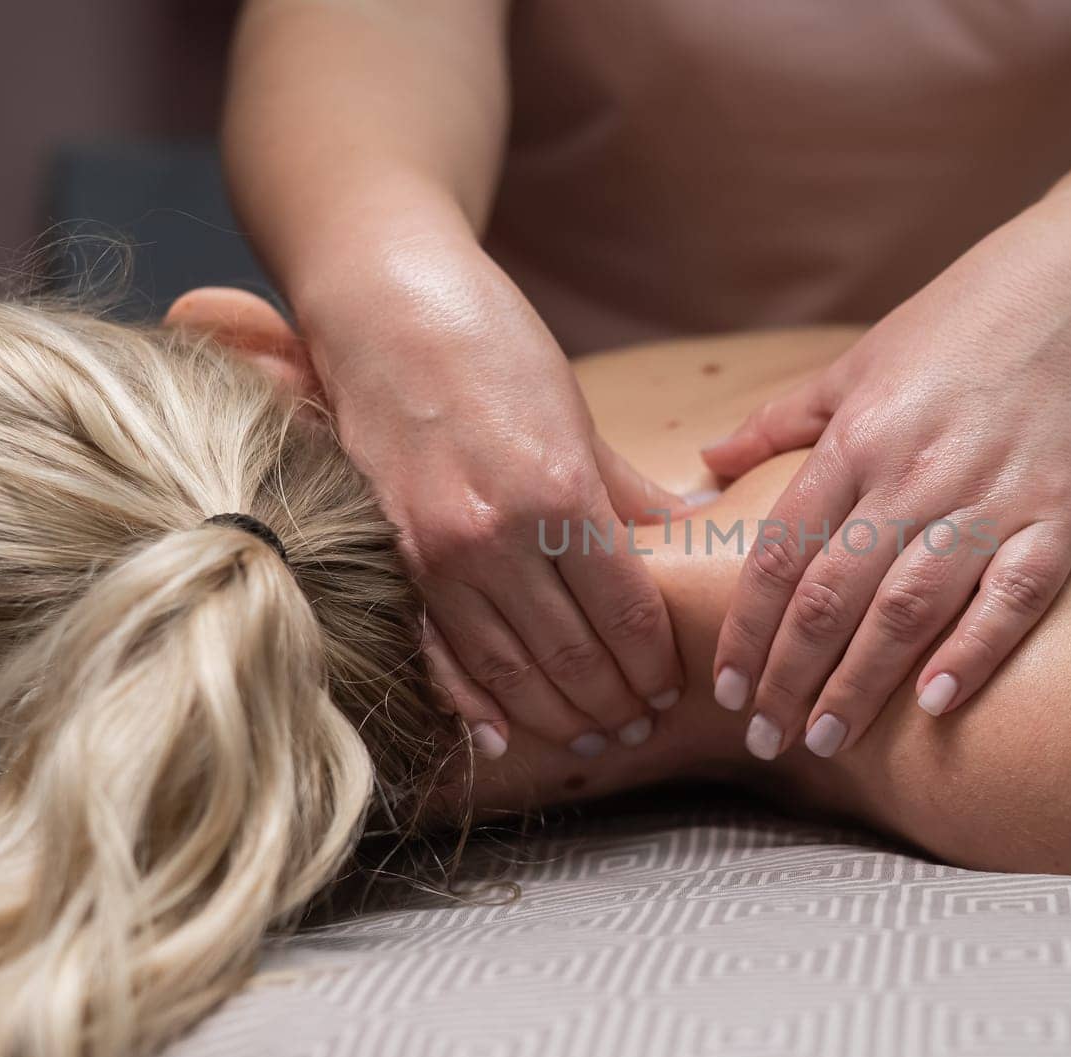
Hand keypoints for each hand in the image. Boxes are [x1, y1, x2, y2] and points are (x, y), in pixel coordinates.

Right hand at [300, 240, 687, 758]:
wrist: (381, 305)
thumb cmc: (492, 345)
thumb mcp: (577, 415)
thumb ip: (627, 492)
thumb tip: (689, 533)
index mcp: (559, 494)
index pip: (626, 614)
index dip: (656, 664)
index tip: (674, 687)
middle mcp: (495, 536)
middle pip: (573, 657)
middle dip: (617, 701)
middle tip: (643, 724)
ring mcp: (435, 554)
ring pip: (509, 671)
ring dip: (559, 714)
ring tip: (595, 734)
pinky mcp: (393, 558)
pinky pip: (438, 653)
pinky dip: (473, 704)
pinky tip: (504, 737)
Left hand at [702, 224, 1070, 759]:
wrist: (1070, 294)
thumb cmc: (950, 331)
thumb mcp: (851, 368)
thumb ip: (777, 423)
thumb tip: (705, 465)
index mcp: (854, 442)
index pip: (782, 556)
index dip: (747, 630)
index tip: (725, 688)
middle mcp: (912, 474)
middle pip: (834, 596)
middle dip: (790, 677)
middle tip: (765, 737)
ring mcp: (987, 498)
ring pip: (908, 608)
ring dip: (861, 683)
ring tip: (825, 739)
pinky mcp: (1058, 516)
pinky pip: (1011, 597)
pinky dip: (974, 651)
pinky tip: (936, 703)